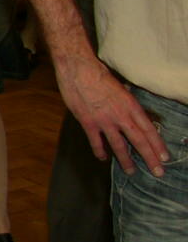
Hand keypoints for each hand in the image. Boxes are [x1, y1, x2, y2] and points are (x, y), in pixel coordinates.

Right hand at [54, 53, 168, 176]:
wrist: (78, 69)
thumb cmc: (98, 74)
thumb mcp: (119, 86)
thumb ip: (124, 99)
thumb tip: (127, 101)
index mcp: (131, 105)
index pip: (149, 129)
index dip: (157, 144)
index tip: (164, 157)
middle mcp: (121, 115)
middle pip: (139, 140)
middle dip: (149, 158)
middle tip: (157, 171)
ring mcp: (104, 120)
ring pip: (119, 145)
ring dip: (126, 160)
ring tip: (131, 171)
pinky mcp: (88, 122)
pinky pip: (96, 141)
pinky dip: (100, 151)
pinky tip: (103, 158)